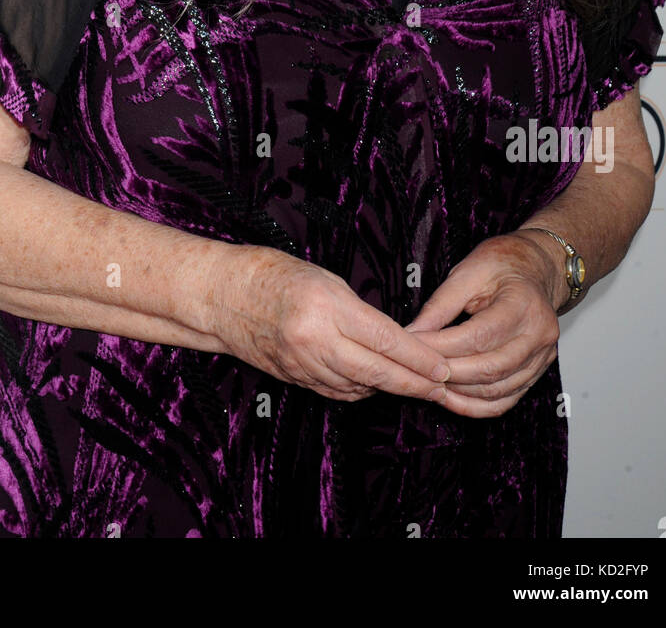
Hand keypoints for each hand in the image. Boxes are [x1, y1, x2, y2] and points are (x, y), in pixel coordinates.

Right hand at [210, 245, 452, 402]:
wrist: (222, 295)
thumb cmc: (272, 274)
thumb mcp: (324, 279)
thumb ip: (358, 311)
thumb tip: (391, 338)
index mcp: (326, 307)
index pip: (384, 339)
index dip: (419, 357)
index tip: (443, 365)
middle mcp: (314, 340)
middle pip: (376, 372)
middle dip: (414, 382)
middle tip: (441, 386)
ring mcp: (301, 364)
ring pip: (357, 387)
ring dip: (389, 389)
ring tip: (416, 385)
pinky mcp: (293, 378)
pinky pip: (335, 391)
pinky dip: (359, 390)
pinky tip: (374, 385)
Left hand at [402, 232, 561, 417]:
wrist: (537, 269)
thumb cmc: (502, 264)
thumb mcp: (468, 272)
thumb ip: (441, 304)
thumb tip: (413, 333)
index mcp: (523, 304)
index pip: (478, 335)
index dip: (442, 346)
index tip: (412, 346)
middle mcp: (539, 334)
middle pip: (490, 368)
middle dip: (448, 373)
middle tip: (417, 370)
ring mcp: (542, 356)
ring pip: (498, 390)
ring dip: (460, 393)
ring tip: (429, 385)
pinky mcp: (537, 371)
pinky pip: (507, 400)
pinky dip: (477, 406)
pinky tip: (452, 399)